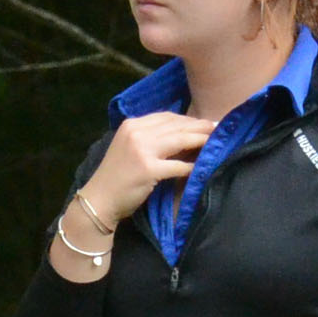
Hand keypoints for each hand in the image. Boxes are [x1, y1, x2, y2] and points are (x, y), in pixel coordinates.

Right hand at [83, 111, 215, 219]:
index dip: (188, 120)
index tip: (204, 122)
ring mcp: (142, 150)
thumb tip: (181, 135)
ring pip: (179, 140)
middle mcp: (136, 132)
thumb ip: (149, 139)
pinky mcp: (148, 169)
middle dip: (199, 126)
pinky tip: (202, 167)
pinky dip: (191, 166)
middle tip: (219, 127)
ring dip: (200, 140)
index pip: (166, 117)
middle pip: (176, 125)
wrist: (99, 199)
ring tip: (216, 141)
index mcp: (132, 124)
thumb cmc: (116, 177)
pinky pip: (177, 166)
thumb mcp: (129, 148)